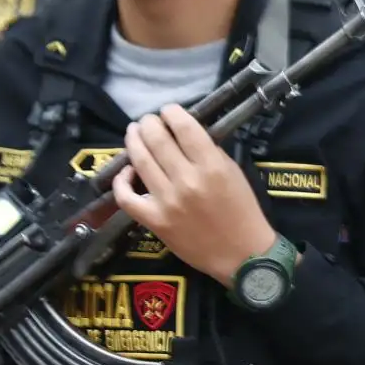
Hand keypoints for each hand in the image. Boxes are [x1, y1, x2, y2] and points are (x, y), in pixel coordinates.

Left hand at [112, 104, 277, 284]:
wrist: (241, 255)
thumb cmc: (243, 212)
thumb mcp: (234, 174)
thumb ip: (211, 153)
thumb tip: (185, 135)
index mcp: (212, 166)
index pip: (185, 128)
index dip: (172, 113)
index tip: (169, 110)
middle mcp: (188, 180)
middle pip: (158, 140)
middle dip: (149, 123)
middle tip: (148, 120)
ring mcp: (167, 201)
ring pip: (140, 161)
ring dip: (134, 141)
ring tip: (134, 132)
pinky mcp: (155, 220)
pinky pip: (127, 197)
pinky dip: (121, 180)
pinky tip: (125, 171)